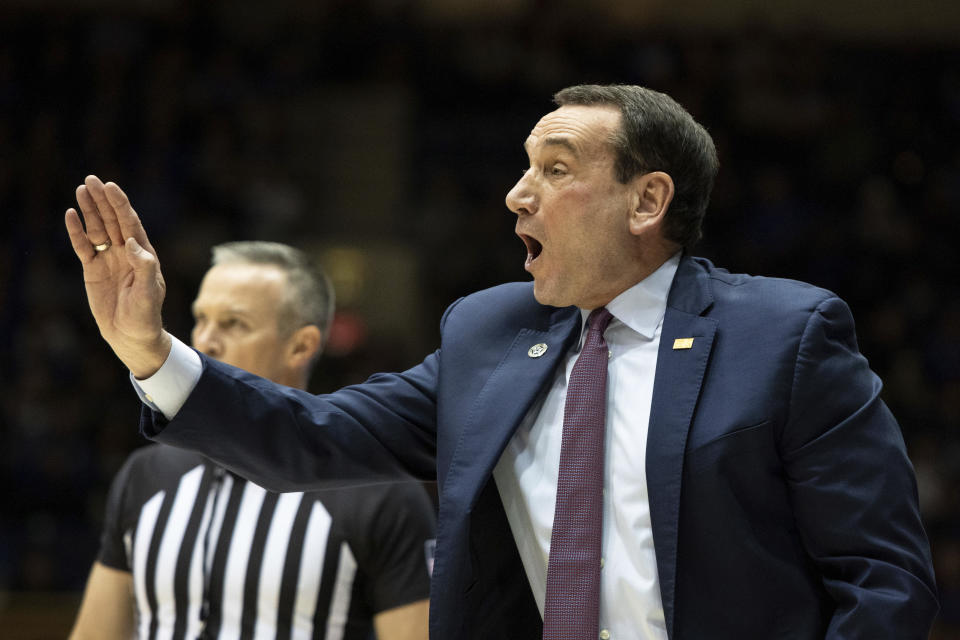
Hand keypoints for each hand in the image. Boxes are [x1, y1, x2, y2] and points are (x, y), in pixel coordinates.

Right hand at [64, 175, 170, 377]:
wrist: (132, 334)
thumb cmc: (146, 314)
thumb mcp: (149, 291)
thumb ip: (144, 266)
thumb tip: (133, 242)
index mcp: (143, 252)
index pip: (131, 223)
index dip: (120, 204)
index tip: (111, 187)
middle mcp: (126, 251)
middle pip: (113, 220)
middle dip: (103, 200)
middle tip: (91, 180)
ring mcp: (109, 259)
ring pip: (97, 229)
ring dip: (90, 210)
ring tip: (81, 189)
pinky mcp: (93, 269)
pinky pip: (83, 246)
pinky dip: (77, 232)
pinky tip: (71, 215)